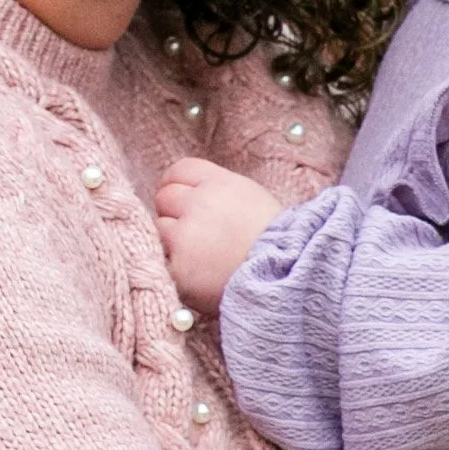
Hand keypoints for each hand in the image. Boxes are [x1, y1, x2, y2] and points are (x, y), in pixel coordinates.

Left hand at [154, 156, 284, 314]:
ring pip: (160, 228)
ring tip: (200, 257)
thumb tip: (192, 193)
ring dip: (172, 241)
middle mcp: (199, 204)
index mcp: (219, 184)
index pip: (180, 170)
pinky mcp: (178, 268)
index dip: (177, 184)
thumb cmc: (279, 242)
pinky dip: (177, 269)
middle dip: (173, 212)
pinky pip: (164, 263)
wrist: (288, 279)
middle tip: (191, 232)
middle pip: (165, 197)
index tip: (180, 199)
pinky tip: (198, 276)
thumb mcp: (253, 200)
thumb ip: (220, 192)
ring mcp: (185, 236)